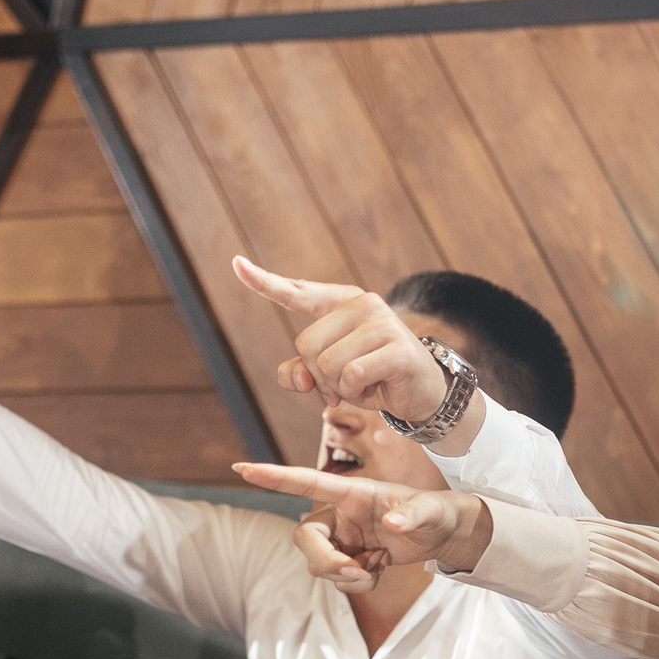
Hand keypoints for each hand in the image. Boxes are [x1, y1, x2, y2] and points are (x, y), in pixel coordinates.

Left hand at [233, 257, 451, 421]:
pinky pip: (351, 376)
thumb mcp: (330, 377)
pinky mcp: (396, 348)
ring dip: (339, 388)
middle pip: (305, 346)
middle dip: (319, 376)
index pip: (298, 293)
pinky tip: (377, 389)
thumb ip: (302, 372)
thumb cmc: (373, 378)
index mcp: (343, 304)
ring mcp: (381, 323)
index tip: (236, 264)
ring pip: (326, 365)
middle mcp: (362, 304)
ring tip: (363, 385)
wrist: (422, 394)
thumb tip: (298, 378)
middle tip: (346, 383)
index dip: (264, 282)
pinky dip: (357, 393)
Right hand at [234, 462, 489, 572]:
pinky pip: (337, 580)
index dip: (274, 477)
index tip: (241, 468)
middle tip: (356, 572)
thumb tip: (391, 521)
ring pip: (319, 564)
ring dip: (346, 575)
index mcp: (352, 492)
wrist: (442, 535)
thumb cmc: (436, 512)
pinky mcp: (348, 559)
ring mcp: (342, 538)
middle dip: (325, 560)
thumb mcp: (431, 510)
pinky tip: (379, 568)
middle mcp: (340, 514)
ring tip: (378, 564)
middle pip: (304, 537)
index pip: (306, 481)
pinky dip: (358, 584)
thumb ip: (412, 514)